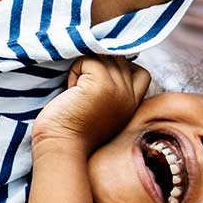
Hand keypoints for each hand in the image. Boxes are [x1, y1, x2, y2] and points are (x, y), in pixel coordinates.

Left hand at [34, 56, 151, 152]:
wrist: (61, 145)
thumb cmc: (72, 129)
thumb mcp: (103, 109)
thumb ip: (113, 90)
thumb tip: (107, 57)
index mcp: (132, 104)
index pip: (141, 73)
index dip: (122, 68)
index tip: (100, 78)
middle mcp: (129, 96)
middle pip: (119, 59)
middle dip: (98, 65)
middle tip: (82, 88)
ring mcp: (118, 89)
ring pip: (103, 57)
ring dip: (85, 67)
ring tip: (76, 90)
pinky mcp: (102, 84)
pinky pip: (88, 59)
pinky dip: (75, 70)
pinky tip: (71, 90)